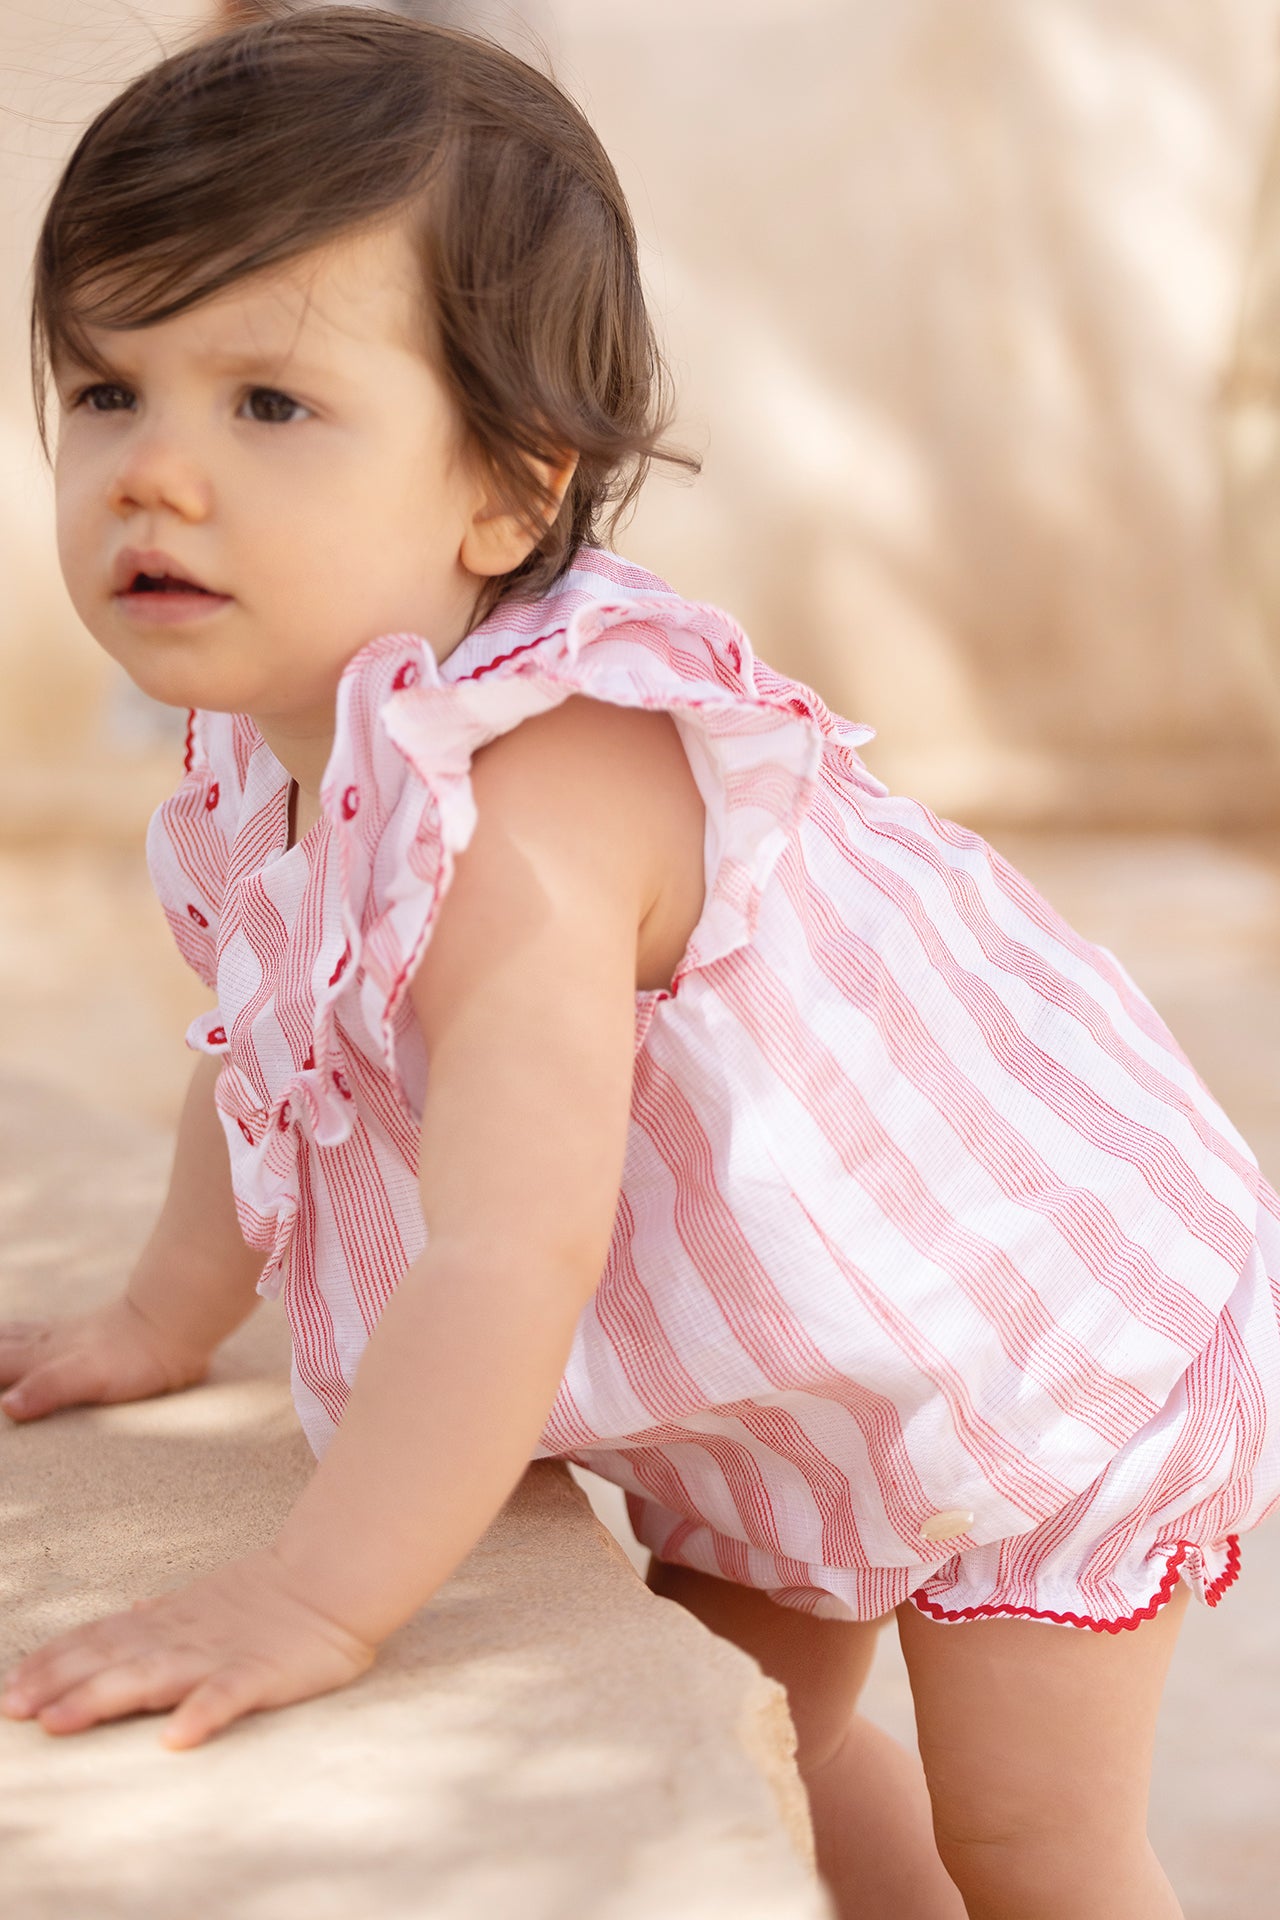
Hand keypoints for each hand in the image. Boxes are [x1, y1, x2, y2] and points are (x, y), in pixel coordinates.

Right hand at [0, 1295, 208, 1422]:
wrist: (174, 1322)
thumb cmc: (132, 1356)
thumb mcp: (87, 1378)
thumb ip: (47, 1390)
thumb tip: (6, 1406)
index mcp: (38, 1358)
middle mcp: (44, 1344)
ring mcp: (64, 1335)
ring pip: (16, 1334)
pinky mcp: (84, 1333)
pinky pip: (39, 1329)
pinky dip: (21, 1330)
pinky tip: (30, 1332)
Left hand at [0, 1548, 375, 1748]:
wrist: (336, 1577)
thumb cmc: (271, 1596)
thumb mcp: (207, 1600)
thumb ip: (164, 1612)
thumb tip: (127, 1609)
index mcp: (170, 1621)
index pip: (100, 1639)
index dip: (53, 1662)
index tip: (10, 1689)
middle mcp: (183, 1637)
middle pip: (112, 1660)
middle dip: (59, 1683)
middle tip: (14, 1709)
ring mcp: (220, 1654)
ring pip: (153, 1676)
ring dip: (103, 1696)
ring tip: (61, 1721)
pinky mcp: (261, 1673)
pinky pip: (228, 1695)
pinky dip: (201, 1713)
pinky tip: (176, 1736)